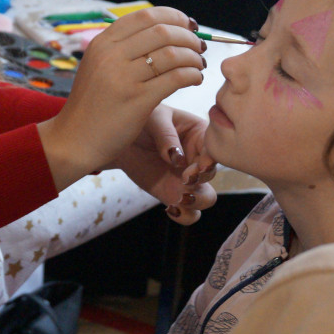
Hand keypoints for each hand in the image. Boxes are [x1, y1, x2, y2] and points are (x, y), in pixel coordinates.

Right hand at [38, 8, 205, 189]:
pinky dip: (192, 75)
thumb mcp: (98, 66)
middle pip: (163, 31)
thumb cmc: (92, 104)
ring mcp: (124, 78)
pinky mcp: (137, 101)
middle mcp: (111, 55)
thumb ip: (123, 48)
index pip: (146, 16)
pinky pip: (176, 78)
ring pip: (173, 54)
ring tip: (198, 65)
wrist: (74, 140)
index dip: (173, 16)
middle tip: (199, 47)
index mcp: (103, 43)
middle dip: (188, 37)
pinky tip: (195, 79)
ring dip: (193, 57)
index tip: (188, 25)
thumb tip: (164, 31)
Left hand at [112, 106, 217, 224]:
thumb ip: (166, 135)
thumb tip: (177, 158)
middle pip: (212, 174)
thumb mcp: (153, 117)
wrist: (120, 137)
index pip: (214, 148)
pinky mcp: (173, 194)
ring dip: (198, 201)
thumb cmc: (142, 118)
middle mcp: (197, 158)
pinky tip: (171, 208)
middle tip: (184, 179)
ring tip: (180, 199)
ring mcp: (187, 179)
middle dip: (200, 180)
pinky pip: (189, 213)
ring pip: (207, 198)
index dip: (209, 160)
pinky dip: (185, 216)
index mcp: (199, 133)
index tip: (196, 167)